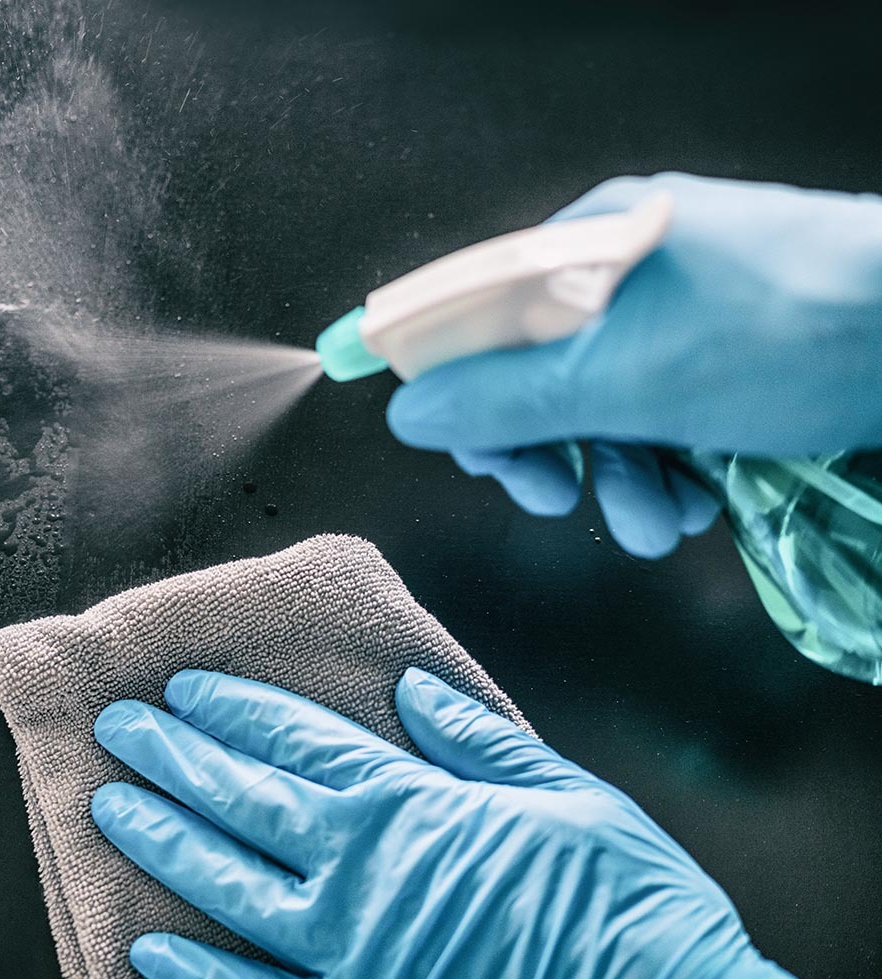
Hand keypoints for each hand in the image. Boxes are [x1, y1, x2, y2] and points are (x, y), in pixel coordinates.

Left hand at [92, 668, 817, 978]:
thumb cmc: (622, 899)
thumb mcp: (562, 791)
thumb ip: (474, 739)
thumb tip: (411, 689)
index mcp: (412, 802)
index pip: (298, 739)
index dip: (233, 709)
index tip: (183, 689)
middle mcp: (362, 868)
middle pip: (243, 800)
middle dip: (174, 757)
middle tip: (117, 729)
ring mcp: (351, 951)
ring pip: (229, 887)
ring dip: (164, 842)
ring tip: (112, 808)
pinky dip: (198, 973)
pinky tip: (148, 948)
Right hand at [387, 173, 881, 556]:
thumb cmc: (783, 337)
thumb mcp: (624, 379)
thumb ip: (505, 400)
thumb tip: (407, 412)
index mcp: (589, 246)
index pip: (480, 315)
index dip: (463, 391)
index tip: (477, 457)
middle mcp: (627, 275)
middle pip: (539, 372)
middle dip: (549, 450)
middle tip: (554, 495)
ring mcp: (680, 319)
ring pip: (604, 411)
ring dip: (621, 479)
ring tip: (661, 520)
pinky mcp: (726, 362)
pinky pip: (661, 421)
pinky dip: (670, 470)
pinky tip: (697, 500)